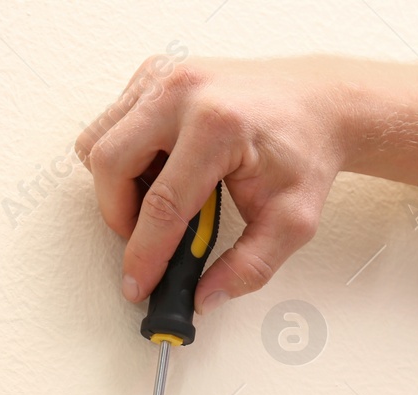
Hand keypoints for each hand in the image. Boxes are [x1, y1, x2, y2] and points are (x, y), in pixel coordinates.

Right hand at [75, 56, 360, 310]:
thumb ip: (249, 267)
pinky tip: (163, 172)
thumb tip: (204, 299)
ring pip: (99, 142)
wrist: (318, 103)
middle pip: (111, 165)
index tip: (137, 285)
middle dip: (120, 217)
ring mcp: (162, 75)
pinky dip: (124, 157)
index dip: (144, 254)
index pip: (163, 203)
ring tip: (161, 204)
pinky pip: (111, 124)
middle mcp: (182, 91)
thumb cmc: (305, 152)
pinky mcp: (153, 73)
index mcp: (218, 125)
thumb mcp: (292, 221)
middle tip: (148, 243)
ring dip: (117, 186)